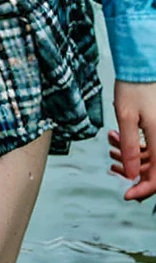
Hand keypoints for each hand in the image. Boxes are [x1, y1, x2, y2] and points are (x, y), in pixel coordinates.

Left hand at [109, 80, 155, 201]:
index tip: (126, 195)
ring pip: (152, 159)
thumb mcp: (126, 117)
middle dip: (136, 176)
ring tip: (111, 150)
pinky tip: (116, 139)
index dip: (143, 189)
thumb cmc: (134, 87)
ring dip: (132, 159)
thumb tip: (131, 175)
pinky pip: (151, 147)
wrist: (140, 67)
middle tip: (115, 173)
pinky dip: (134, 147)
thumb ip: (129, 147)